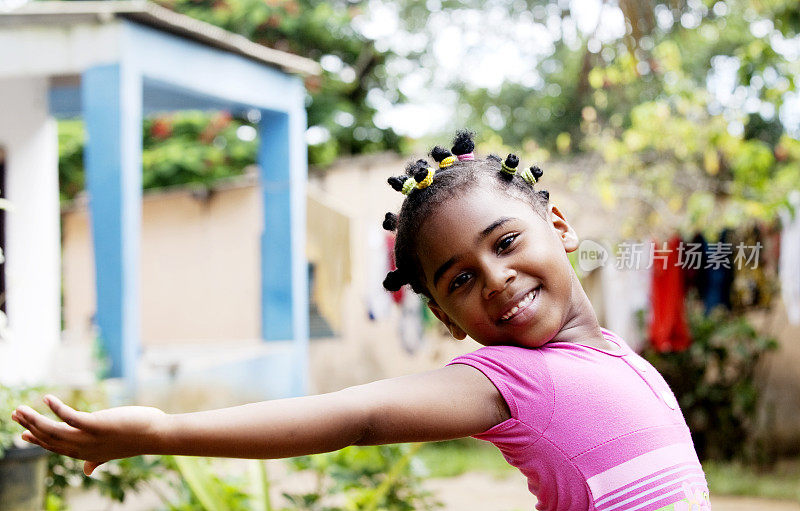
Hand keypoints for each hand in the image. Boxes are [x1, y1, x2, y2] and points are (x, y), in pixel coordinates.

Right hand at [11, 394, 166, 475]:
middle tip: (16, 414)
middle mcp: (84, 448)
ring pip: (54, 430)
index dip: (38, 441)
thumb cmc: (135, 438)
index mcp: (85, 453)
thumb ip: (96, 459)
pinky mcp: (98, 425)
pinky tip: (47, 399)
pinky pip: (71, 417)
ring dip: (35, 419)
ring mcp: (90, 437)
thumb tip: (88, 470)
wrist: (156, 435)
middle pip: (50, 438)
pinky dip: (57, 408)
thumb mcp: (111, 451)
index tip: (24, 434)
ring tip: (21, 409)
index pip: (55, 448)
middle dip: (31, 427)